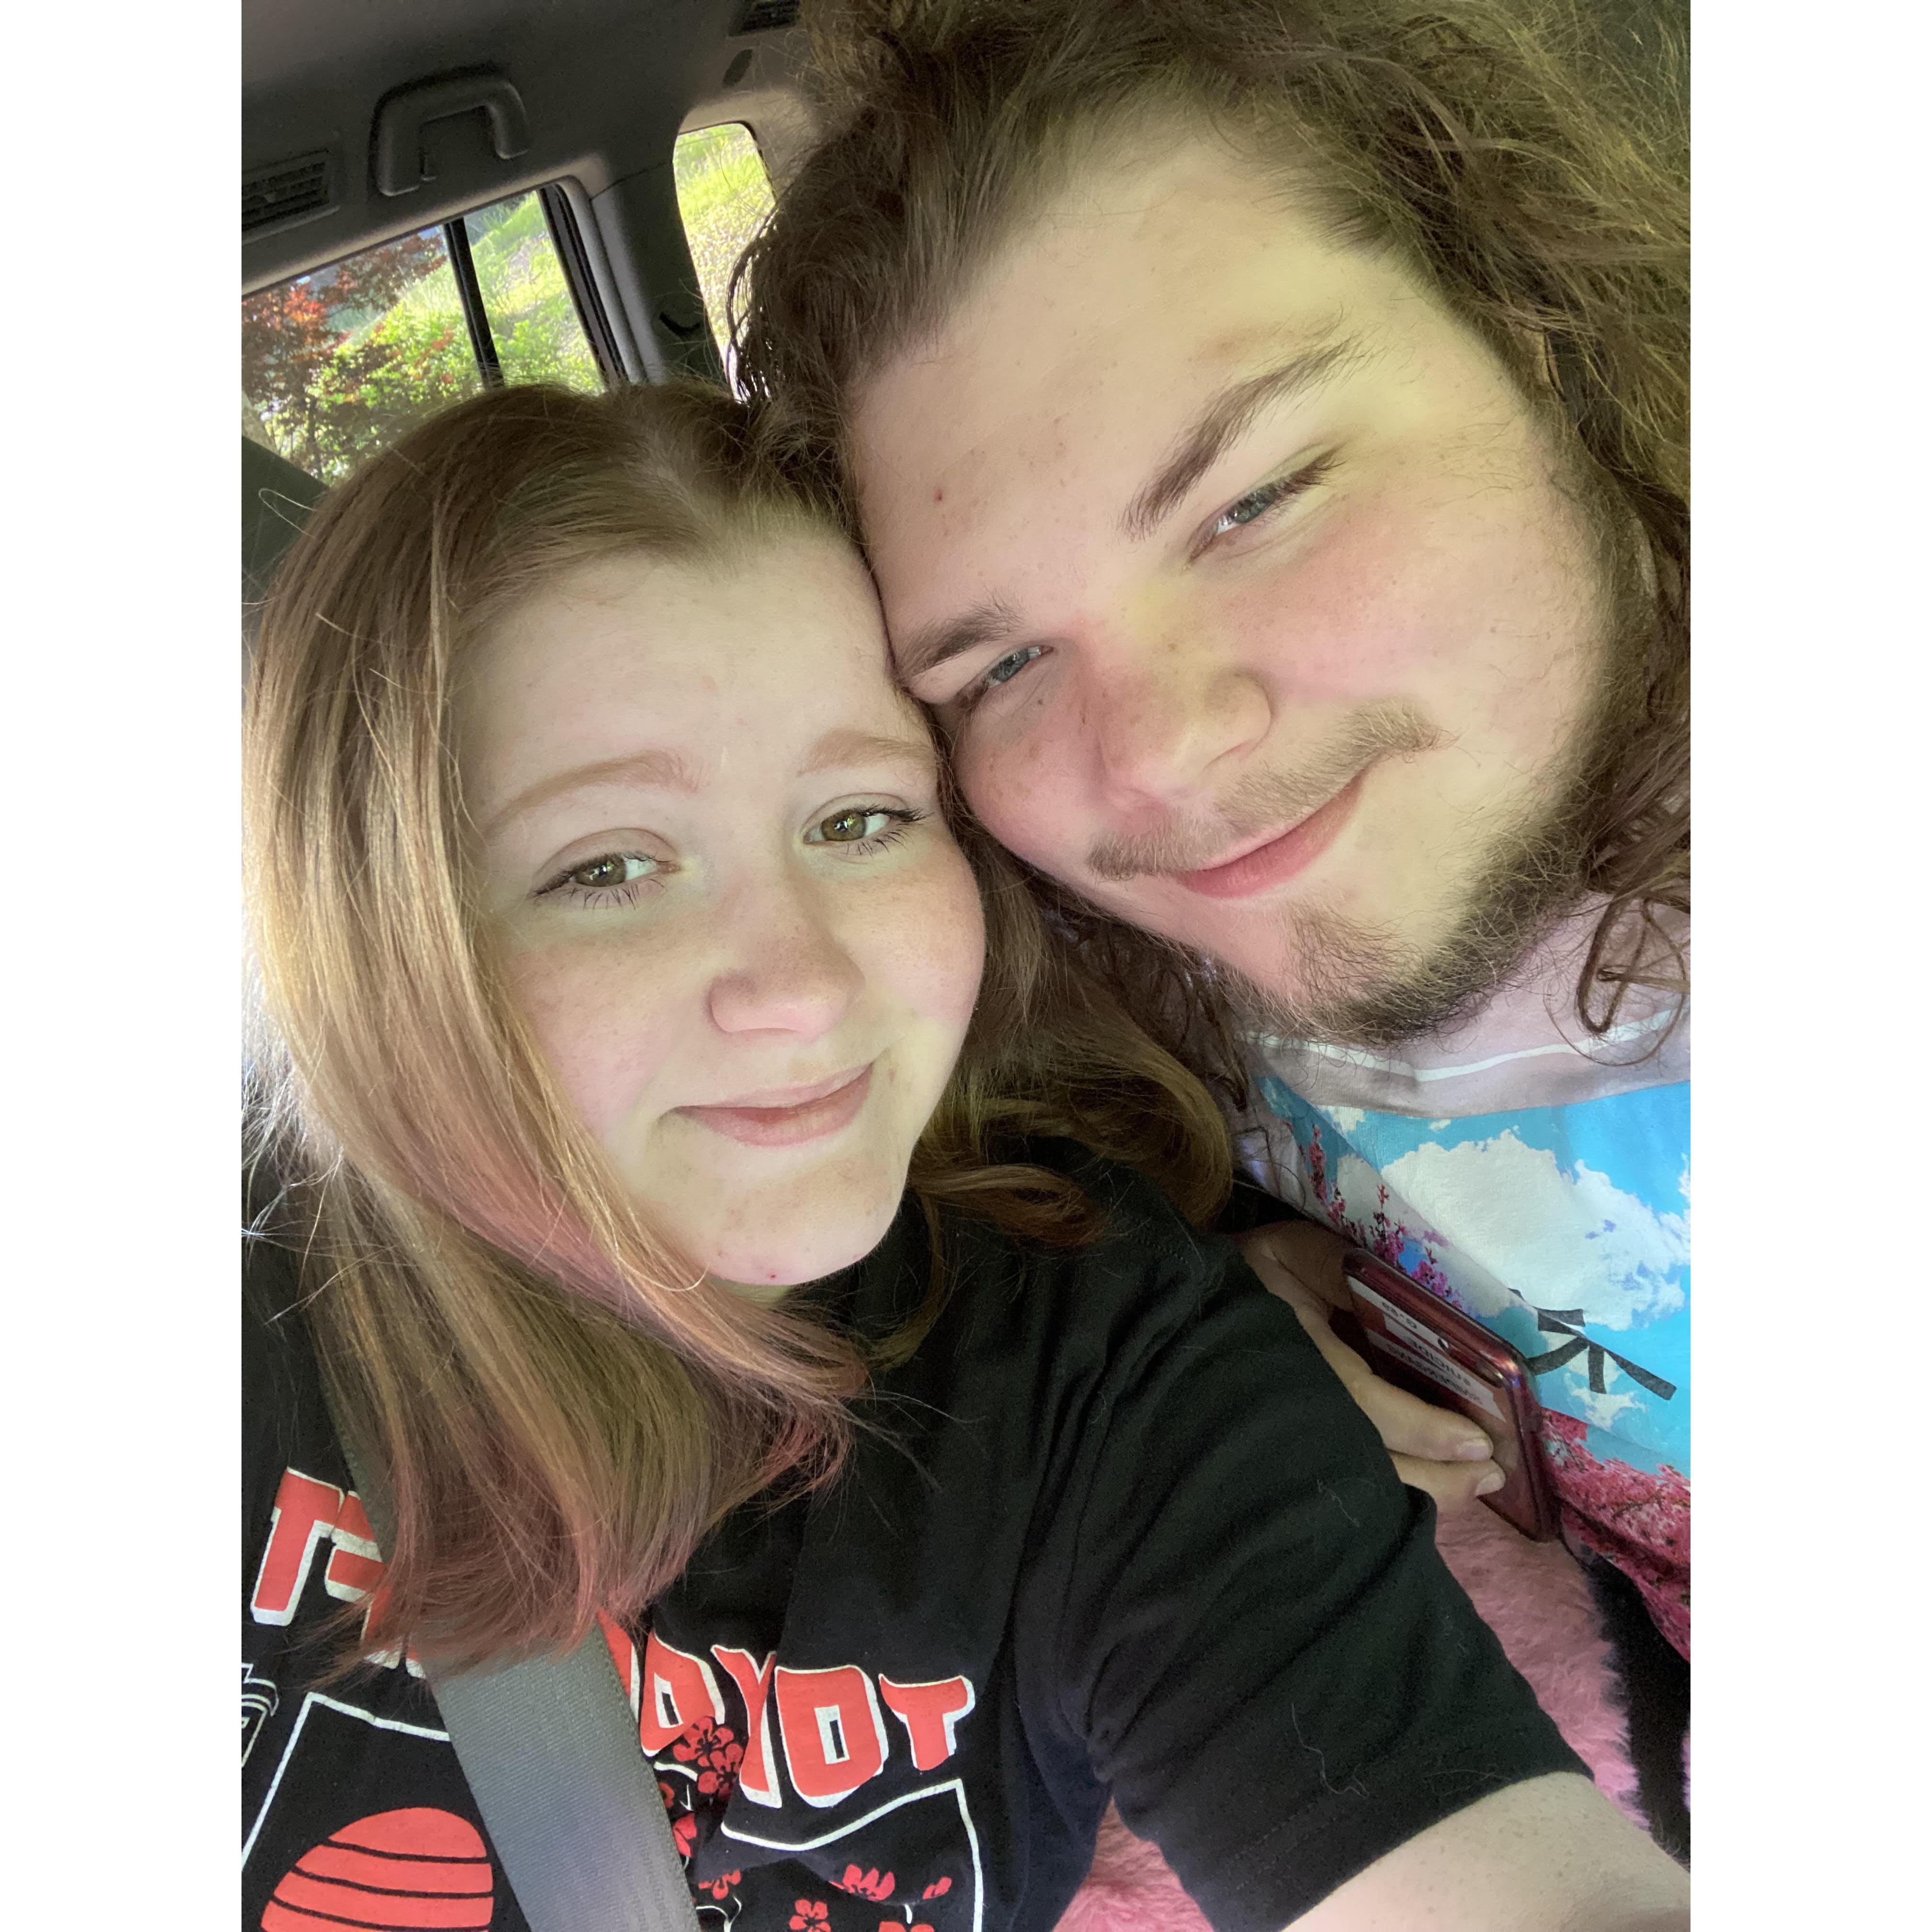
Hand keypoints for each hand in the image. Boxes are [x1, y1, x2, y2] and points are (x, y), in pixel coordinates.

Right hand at [1238, 1219, 1504, 1512]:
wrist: (1183, 1311)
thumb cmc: (1247, 1276)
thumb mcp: (1290, 1252)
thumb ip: (1336, 1266)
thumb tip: (1407, 1290)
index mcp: (1290, 1353)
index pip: (1363, 1403)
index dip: (1421, 1430)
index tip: (1477, 1441)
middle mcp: (1287, 1406)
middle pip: (1368, 1462)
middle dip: (1436, 1476)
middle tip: (1492, 1474)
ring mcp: (1280, 1437)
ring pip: (1357, 1483)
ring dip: (1422, 1490)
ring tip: (1475, 1484)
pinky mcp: (1284, 1454)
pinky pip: (1343, 1480)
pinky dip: (1391, 1489)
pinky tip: (1426, 1488)